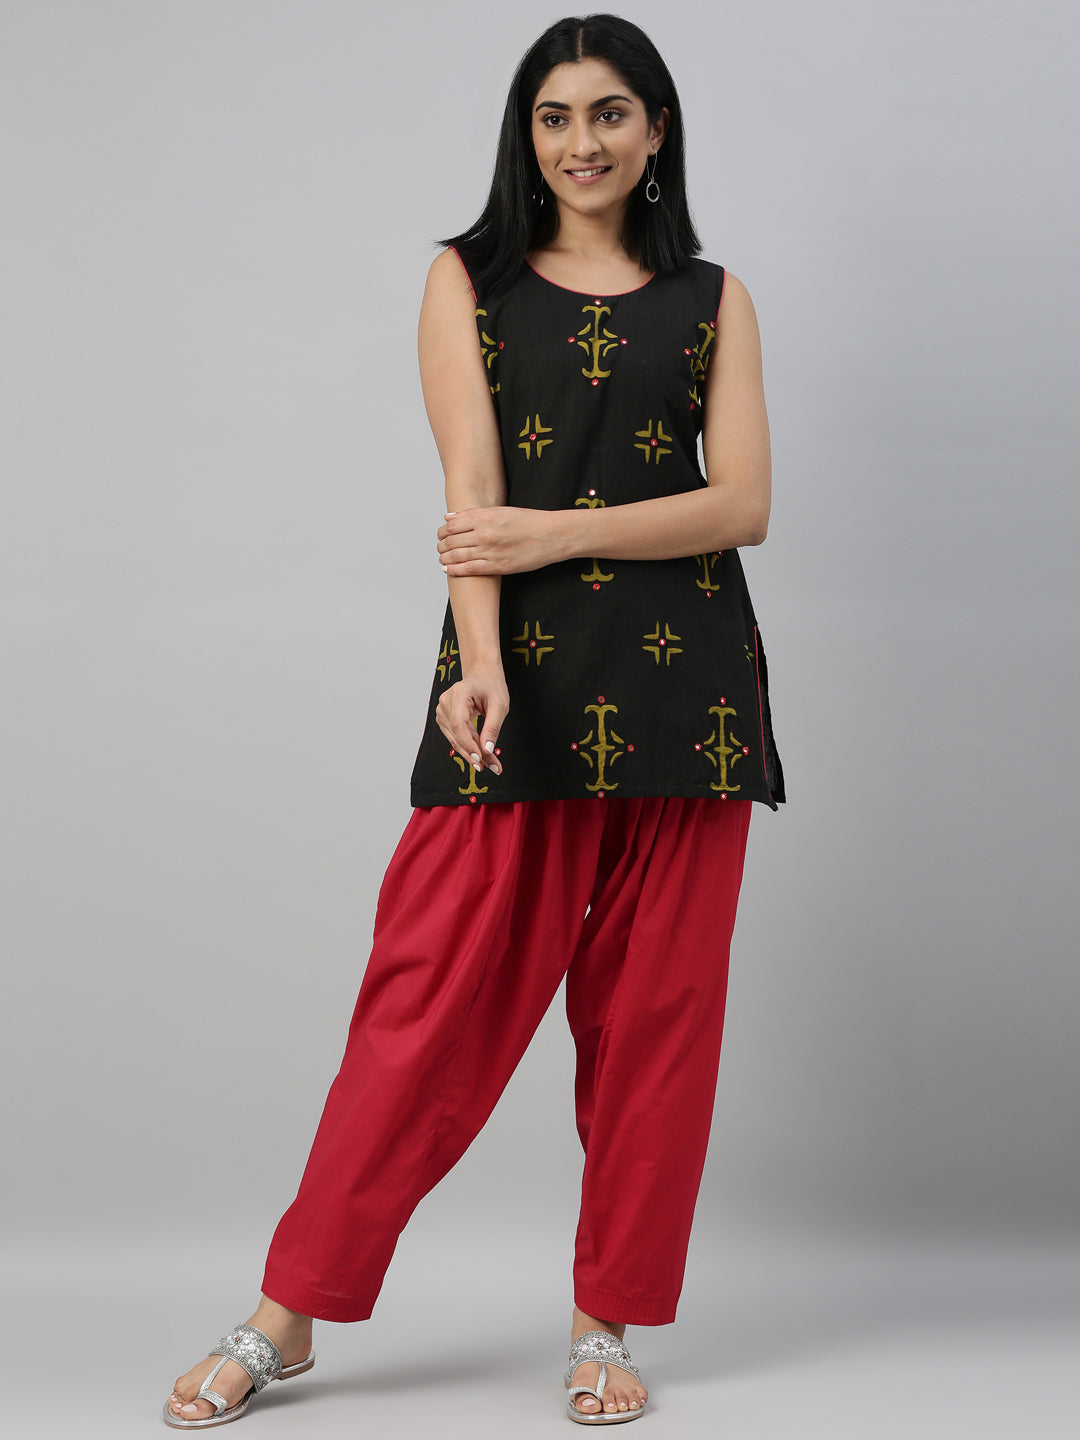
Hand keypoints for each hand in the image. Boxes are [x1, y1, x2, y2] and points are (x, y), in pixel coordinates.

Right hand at [435, 667, 508, 776]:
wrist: (482, 676)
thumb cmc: (491, 686)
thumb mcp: (499, 705)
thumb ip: (493, 727)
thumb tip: (487, 749)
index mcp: (458, 693)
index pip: (458, 723)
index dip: (468, 743)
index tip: (480, 758)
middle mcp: (446, 702)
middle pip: (456, 734)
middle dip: (475, 753)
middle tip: (493, 766)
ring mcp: (442, 711)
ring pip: (455, 740)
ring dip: (472, 754)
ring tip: (491, 764)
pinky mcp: (445, 719)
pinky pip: (456, 738)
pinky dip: (469, 748)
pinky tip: (481, 756)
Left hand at [437, 507, 564, 575]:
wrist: (551, 535)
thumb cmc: (529, 522)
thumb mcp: (501, 510)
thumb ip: (474, 514)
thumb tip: (449, 517)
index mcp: (485, 517)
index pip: (452, 525)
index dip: (443, 531)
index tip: (441, 535)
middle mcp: (485, 533)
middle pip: (452, 540)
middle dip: (442, 546)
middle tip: (440, 548)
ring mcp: (490, 550)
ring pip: (457, 555)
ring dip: (445, 558)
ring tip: (442, 559)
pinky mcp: (498, 566)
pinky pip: (469, 569)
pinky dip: (455, 570)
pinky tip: (448, 569)